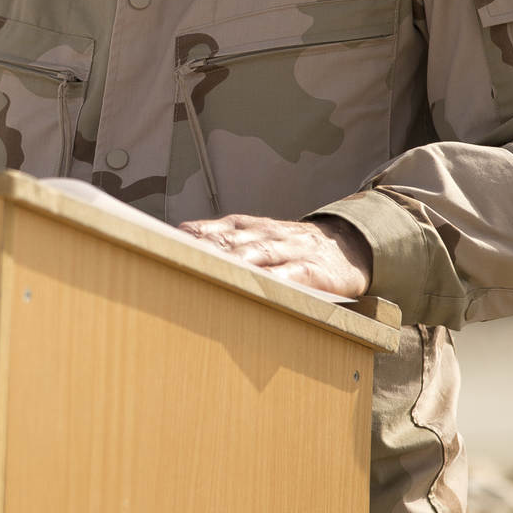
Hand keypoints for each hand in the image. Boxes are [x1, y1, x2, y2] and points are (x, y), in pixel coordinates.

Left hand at [178, 213, 372, 297]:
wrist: (346, 245)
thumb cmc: (290, 246)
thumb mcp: (256, 235)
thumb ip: (222, 237)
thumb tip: (178, 237)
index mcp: (250, 226)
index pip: (216, 228)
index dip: (193, 237)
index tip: (166, 244)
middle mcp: (266, 234)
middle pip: (232, 240)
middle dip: (207, 249)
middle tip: (179, 259)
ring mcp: (290, 250)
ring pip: (259, 253)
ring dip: (235, 262)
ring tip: (212, 271)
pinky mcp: (313, 271)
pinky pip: (293, 274)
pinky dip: (277, 279)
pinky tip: (262, 286)